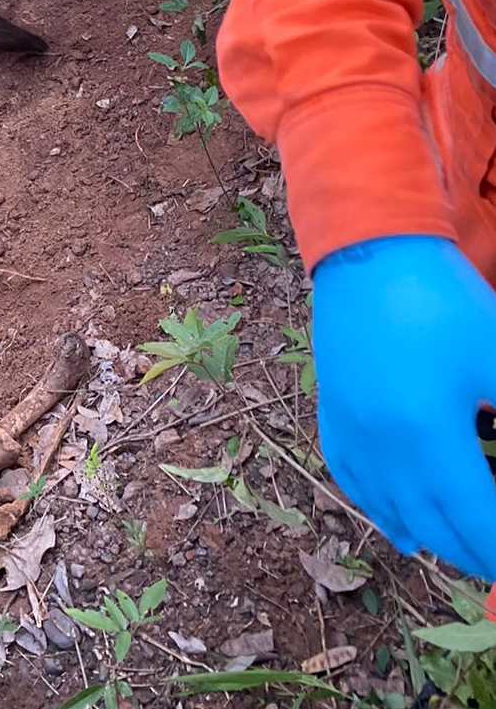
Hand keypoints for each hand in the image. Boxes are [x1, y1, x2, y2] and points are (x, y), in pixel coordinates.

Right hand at [313, 235, 495, 579]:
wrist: (370, 256)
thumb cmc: (443, 303)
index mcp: (428, 435)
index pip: (474, 516)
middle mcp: (383, 446)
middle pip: (431, 524)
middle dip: (472, 552)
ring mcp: (351, 432)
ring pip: (389, 510)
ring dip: (429, 539)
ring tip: (461, 552)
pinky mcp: (334, 415)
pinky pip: (352, 482)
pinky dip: (378, 512)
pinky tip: (399, 528)